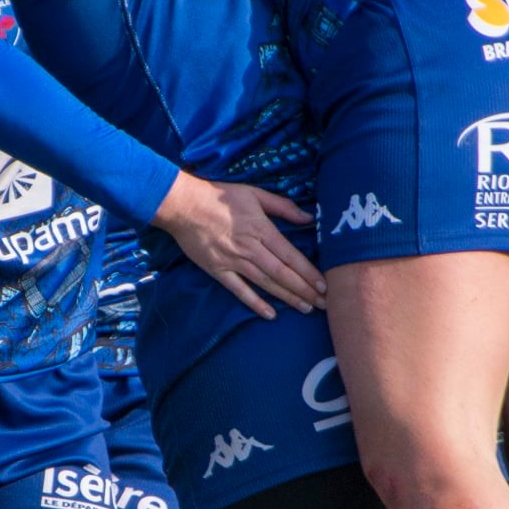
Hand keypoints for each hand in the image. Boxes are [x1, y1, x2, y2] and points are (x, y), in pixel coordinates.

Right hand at [151, 172, 324, 319]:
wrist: (183, 205)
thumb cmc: (219, 196)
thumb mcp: (254, 193)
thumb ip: (282, 207)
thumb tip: (308, 218)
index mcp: (261, 230)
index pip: (291, 256)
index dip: (309, 273)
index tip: (325, 286)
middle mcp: (250, 249)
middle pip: (282, 274)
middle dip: (305, 290)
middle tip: (323, 304)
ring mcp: (233, 261)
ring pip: (266, 283)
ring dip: (287, 298)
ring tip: (306, 309)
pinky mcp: (217, 270)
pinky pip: (239, 290)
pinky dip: (254, 303)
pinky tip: (270, 314)